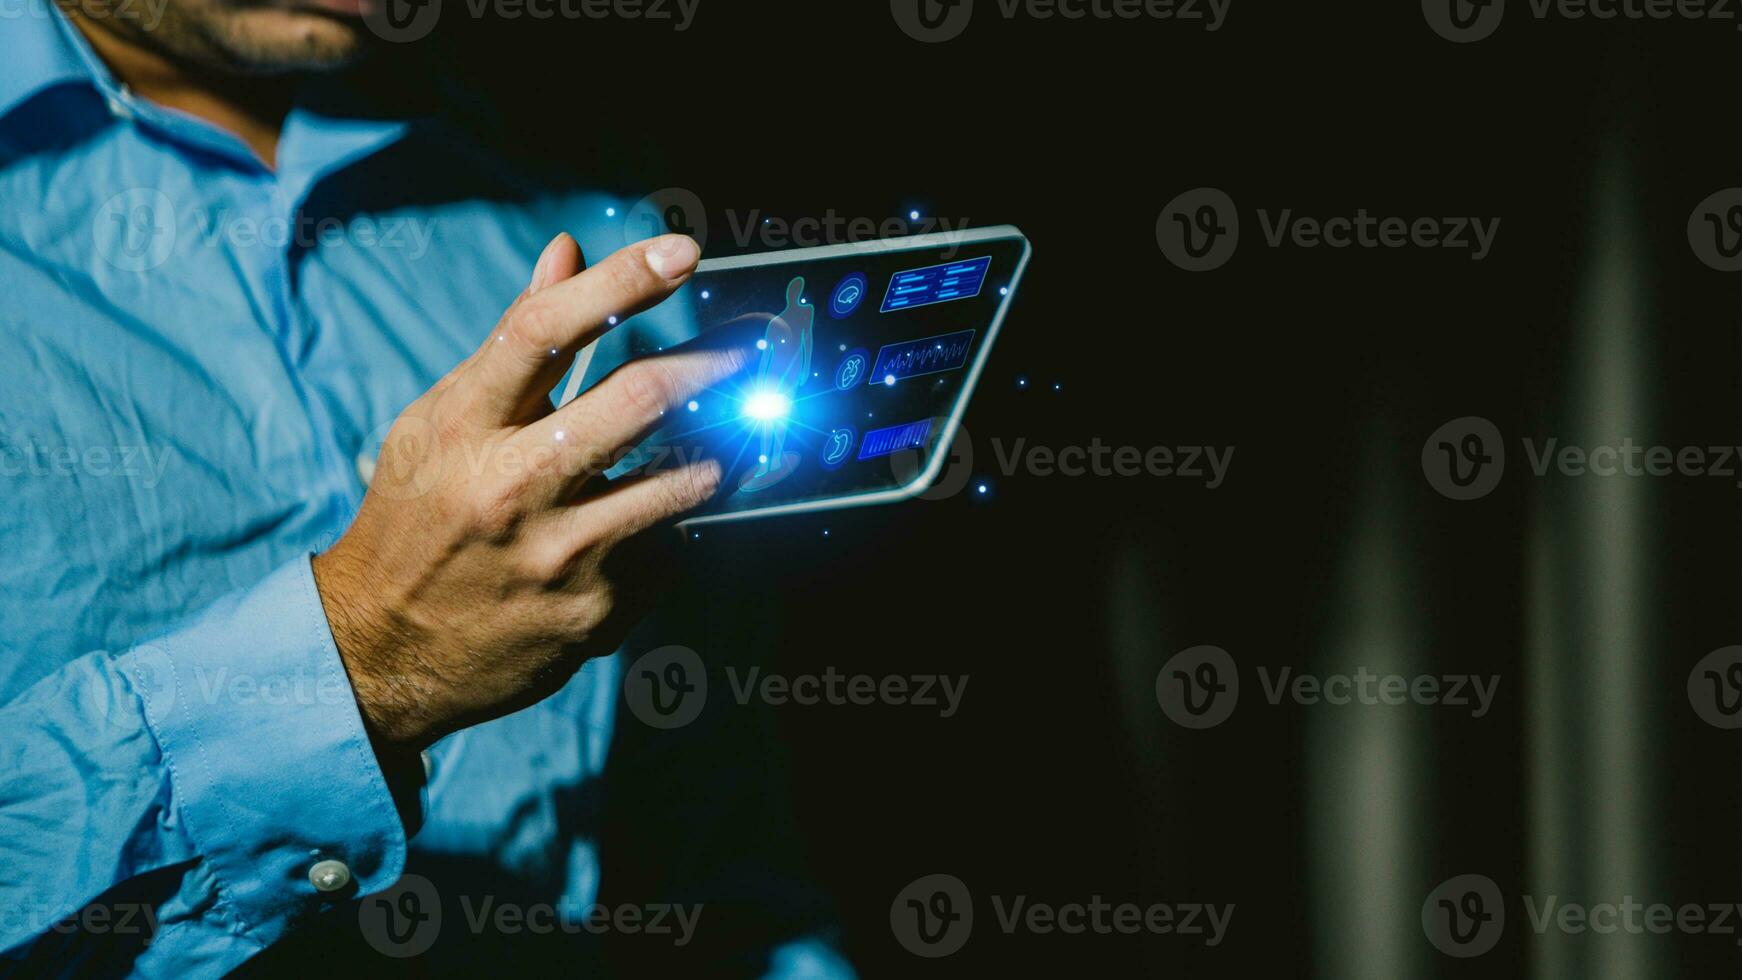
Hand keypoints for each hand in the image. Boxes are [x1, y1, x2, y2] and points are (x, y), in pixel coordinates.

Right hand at [312, 233, 740, 753]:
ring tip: (739, 429)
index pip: (543, 331)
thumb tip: (569, 250)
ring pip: (683, 481)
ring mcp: (560, 556)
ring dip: (726, 447)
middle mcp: (511, 486)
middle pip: (639, 401)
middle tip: (760, 339)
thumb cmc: (419, 517)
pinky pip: (668, 548)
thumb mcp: (439, 422)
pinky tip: (649, 526)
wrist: (385, 652)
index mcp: (462, 426)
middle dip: (716, 360)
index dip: (621, 280)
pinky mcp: (597, 611)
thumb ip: (515, 342)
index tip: (682, 251)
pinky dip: (673, 527)